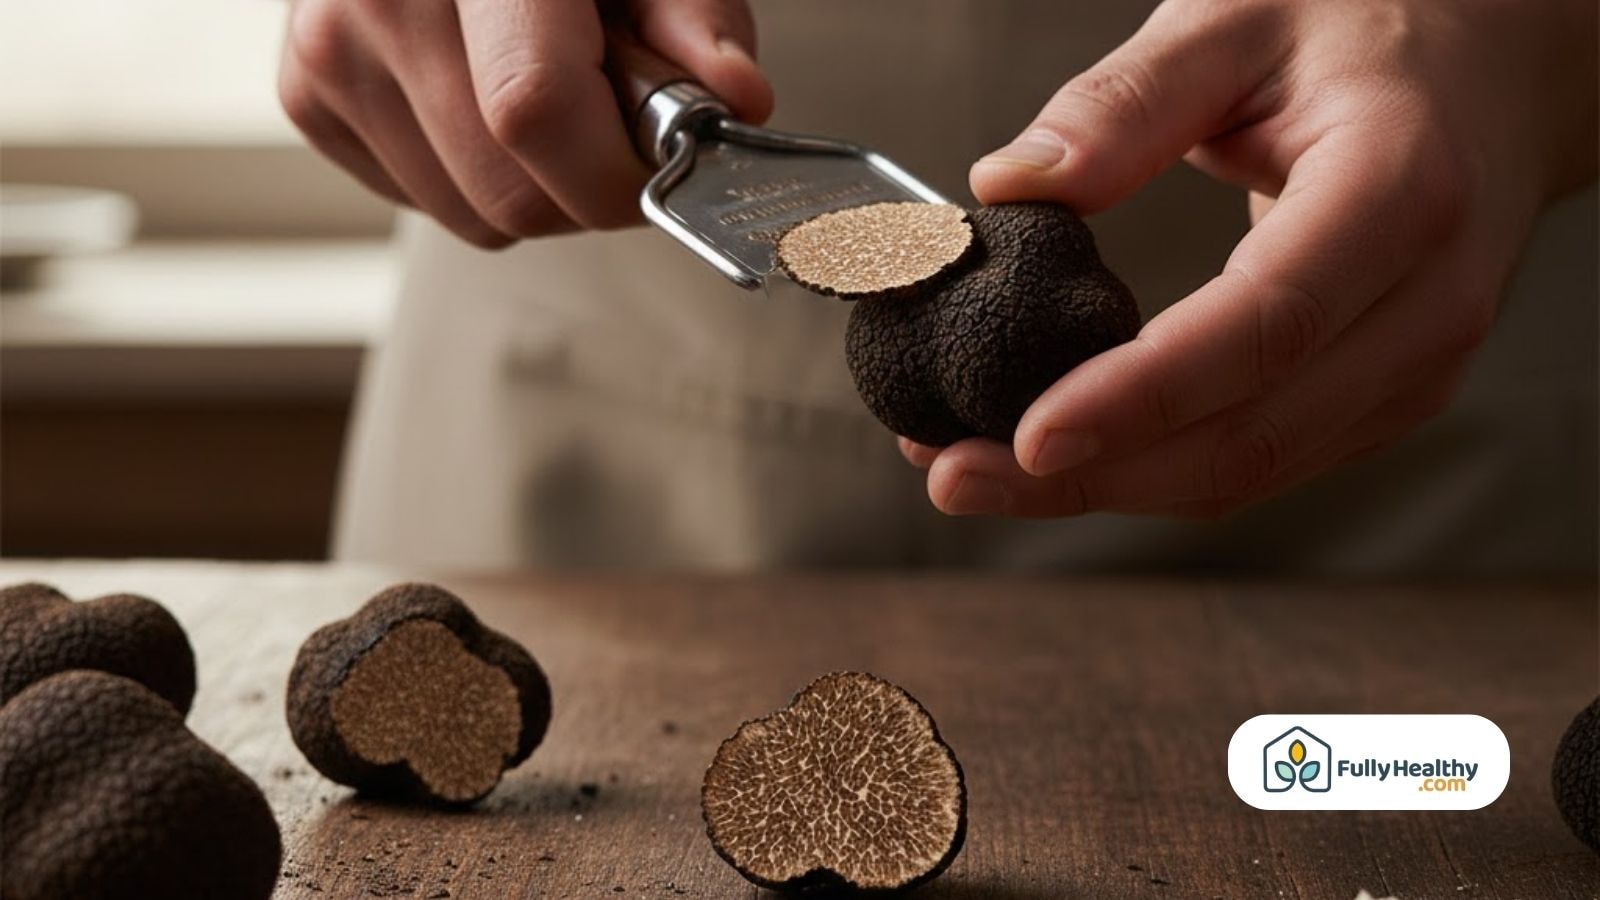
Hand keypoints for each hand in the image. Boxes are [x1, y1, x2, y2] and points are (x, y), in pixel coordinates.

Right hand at [278, 0, 771, 247]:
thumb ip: (695, 17)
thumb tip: (735, 99)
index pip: (533, 110)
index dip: (611, 171)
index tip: (661, 167)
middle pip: (507, 192)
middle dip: (583, 188)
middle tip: (609, 120)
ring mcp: (328, 50)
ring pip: (469, 216)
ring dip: (531, 187)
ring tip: (540, 93)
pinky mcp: (306, 96)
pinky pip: (423, 200)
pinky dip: (473, 176)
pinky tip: (479, 99)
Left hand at [906, 0, 1596, 518]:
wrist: (1496, 70)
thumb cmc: (1369, 29)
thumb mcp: (1240, 18)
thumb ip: (1127, 101)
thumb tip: (1010, 185)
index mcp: (1400, 192)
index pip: (1266, 323)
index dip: (1142, 395)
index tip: (1028, 436)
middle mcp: (1426, 302)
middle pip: (1250, 434)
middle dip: (1092, 473)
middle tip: (954, 474)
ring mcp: (1413, 366)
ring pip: (1247, 470)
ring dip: (1104, 487)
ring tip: (972, 470)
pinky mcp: (1379, 398)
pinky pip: (1255, 461)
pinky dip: (1149, 471)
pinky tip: (1060, 455)